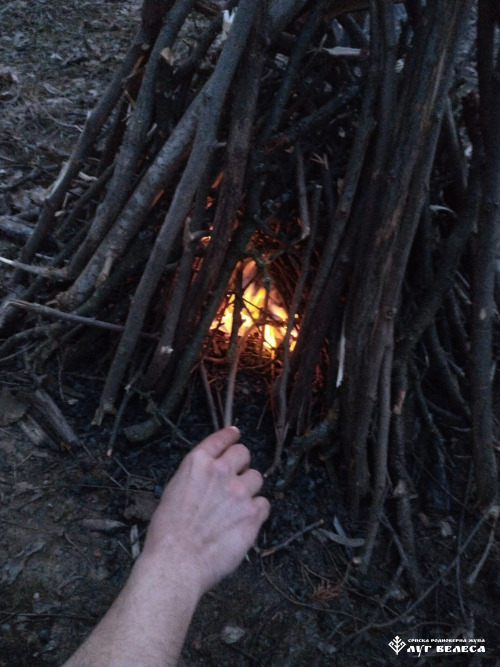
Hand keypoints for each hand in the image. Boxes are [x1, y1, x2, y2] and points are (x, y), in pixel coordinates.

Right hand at [141, 426, 269, 594]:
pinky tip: (244, 521)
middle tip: (235, 478)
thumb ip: (195, 477)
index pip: (220, 439)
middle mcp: (221, 472)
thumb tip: (209, 477)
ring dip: (249, 488)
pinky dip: (256, 511)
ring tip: (236, 505)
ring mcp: (240, 492)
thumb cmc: (167, 533)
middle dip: (241, 464)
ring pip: (257, 477)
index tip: (235, 434)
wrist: (177, 563)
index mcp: (197, 463)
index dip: (229, 436)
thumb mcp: (174, 491)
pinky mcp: (253, 515)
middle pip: (244, 453)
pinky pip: (264, 504)